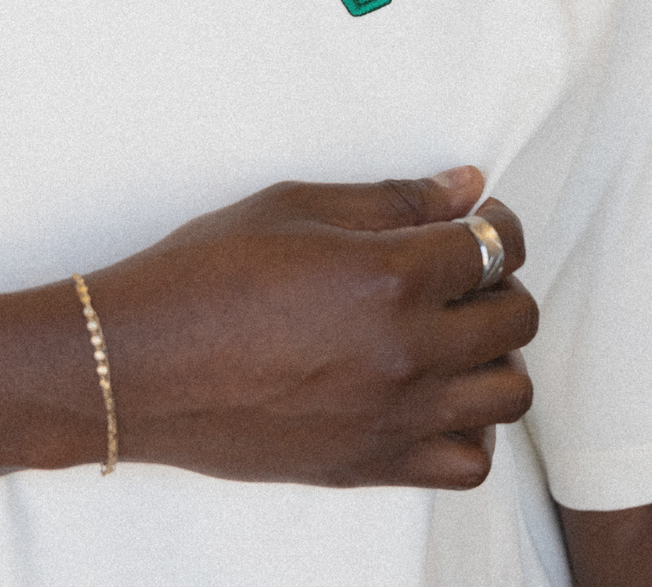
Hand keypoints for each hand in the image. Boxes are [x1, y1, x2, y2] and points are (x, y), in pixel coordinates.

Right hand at [84, 166, 534, 489]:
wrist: (134, 367)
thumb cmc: (202, 275)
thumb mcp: (295, 209)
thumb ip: (394, 200)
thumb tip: (466, 186)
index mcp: (389, 278)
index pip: (495, 247)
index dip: (498, 223)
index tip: (482, 218)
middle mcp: (406, 353)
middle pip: (516, 318)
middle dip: (503, 283)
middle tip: (464, 272)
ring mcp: (393, 417)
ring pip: (509, 395)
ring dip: (499, 357)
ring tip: (457, 336)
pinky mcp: (370, 464)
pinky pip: (468, 463)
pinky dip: (472, 431)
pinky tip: (438, 398)